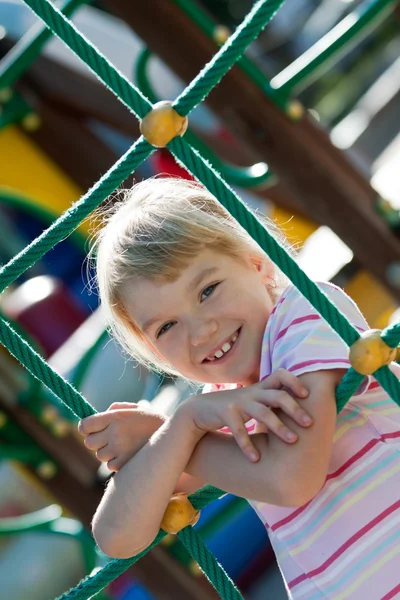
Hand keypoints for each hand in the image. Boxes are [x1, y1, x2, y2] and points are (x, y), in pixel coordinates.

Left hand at [77, 402, 164, 471]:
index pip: (86, 425)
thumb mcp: (136, 409)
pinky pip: (110, 466)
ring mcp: (119, 449)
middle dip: (95, 441)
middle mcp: (114, 432)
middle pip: (89, 442)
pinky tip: (128, 455)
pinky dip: (116, 462)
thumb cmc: (153, 421)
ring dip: (107, 452)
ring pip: (99, 455)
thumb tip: (100, 415)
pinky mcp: (124, 464)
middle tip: (107, 439)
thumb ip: (116, 409)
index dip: (85, 427)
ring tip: (122, 446)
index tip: (89, 429)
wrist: (174, 438)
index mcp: (115, 416)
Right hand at [177, 369, 311, 462]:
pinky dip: (248, 445)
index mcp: (259, 389)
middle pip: (277, 396)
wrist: (198, 410)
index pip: (280, 375)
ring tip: (293, 441)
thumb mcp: (251, 400)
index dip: (294, 382)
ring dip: (279, 427)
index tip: (307, 395)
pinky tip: (256, 458)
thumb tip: (295, 410)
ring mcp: (238, 402)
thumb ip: (269, 400)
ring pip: (263, 412)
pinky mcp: (226, 413)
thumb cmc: (232, 408)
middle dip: (295, 408)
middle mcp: (251, 393)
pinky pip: (240, 430)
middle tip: (309, 424)